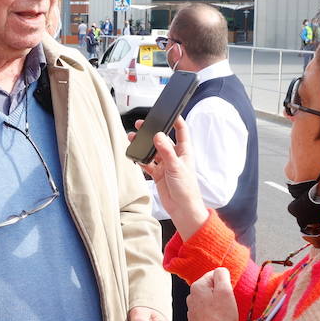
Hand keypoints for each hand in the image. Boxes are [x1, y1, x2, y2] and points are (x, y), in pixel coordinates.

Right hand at [131, 115, 206, 238]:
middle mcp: (175, 156)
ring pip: (153, 151)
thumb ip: (166, 151)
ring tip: (133, 139)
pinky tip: (134, 155)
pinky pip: (147, 163)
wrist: (182, 208)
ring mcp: (166, 165)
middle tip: (141, 125)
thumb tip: (158, 135)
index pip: (181, 131)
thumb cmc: (186, 188)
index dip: (176, 121)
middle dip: (152, 132)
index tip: (169, 112)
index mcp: (184, 151)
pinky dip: (141, 159)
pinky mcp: (158, 174)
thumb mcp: (176, 167)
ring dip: (144, 146)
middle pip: (163, 139)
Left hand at [187, 267, 239, 320]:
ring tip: (222, 314)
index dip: (223, 283)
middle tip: (227, 303)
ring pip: (206, 302)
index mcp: (197, 287)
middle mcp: (190, 298)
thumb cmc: (222, 317)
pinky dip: (210, 315)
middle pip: (208, 289)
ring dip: (214, 305)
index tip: (228, 292)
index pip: (213, 275)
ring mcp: (190, 311)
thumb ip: (222, 275)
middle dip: (218, 294)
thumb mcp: (226, 291)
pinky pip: (203, 314)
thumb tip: (220, 270)